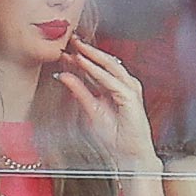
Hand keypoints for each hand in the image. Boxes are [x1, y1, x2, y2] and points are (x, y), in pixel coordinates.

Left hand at [55, 39, 160, 171]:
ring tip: (77, 48)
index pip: (95, 69)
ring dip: (93, 56)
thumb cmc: (116, 140)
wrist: (129, 156)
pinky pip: (111, 80)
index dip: (80, 58)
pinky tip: (86, 64)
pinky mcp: (131, 97)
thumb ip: (79, 92)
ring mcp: (129, 90)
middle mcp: (122, 87)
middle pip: (104, 62)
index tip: (65, 50)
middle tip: (72, 40)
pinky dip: (98, 72)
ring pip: (110, 66)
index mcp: (113, 90)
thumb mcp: (91, 111)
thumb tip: (64, 76)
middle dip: (87, 50)